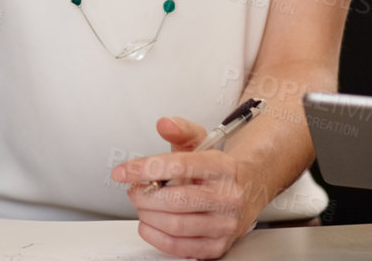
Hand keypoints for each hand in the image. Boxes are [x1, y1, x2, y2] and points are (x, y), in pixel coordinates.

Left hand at [111, 117, 266, 259]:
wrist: (249, 190)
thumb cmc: (217, 169)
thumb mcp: (201, 142)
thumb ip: (181, 130)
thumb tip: (165, 124)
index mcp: (223, 168)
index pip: (178, 166)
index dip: (144, 169)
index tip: (123, 171)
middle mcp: (228, 197)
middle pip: (175, 199)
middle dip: (143, 195)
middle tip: (134, 190)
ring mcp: (225, 224)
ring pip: (176, 225)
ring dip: (148, 215)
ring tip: (143, 205)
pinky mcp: (219, 246)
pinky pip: (181, 247)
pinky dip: (157, 237)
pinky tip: (149, 225)